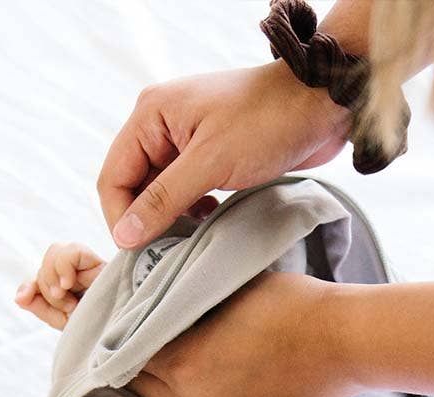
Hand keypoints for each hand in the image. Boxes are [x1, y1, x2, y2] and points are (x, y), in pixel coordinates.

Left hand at [14, 242, 105, 328]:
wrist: (118, 341)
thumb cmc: (96, 333)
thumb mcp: (61, 320)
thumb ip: (39, 305)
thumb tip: (18, 296)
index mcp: (73, 284)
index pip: (43, 273)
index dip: (31, 285)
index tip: (25, 298)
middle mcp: (82, 271)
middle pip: (47, 260)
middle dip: (47, 286)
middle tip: (66, 307)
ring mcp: (93, 265)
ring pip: (56, 251)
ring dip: (54, 278)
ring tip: (69, 301)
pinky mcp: (102, 263)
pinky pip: (73, 250)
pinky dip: (64, 266)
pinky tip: (70, 284)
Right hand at [98, 61, 350, 248]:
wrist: (320, 106)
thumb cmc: (267, 122)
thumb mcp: (210, 163)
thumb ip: (164, 200)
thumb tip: (124, 236)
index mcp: (150, 115)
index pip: (113, 177)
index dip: (121, 218)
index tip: (141, 253)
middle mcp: (161, 125)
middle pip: (133, 187)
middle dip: (146, 221)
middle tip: (166, 253)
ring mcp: (185, 140)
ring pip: (159, 193)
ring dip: (170, 220)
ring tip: (188, 240)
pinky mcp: (209, 155)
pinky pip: (184, 192)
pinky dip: (190, 212)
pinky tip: (206, 222)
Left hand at [127, 270, 356, 396]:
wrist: (345, 341)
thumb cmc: (289, 304)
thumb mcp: (223, 289)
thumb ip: (180, 302)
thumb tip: (153, 302)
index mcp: (184, 365)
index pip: (126, 354)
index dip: (122, 334)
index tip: (124, 319)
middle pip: (143, 386)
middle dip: (138, 362)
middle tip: (140, 337)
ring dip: (166, 383)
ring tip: (174, 355)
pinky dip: (197, 396)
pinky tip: (209, 374)